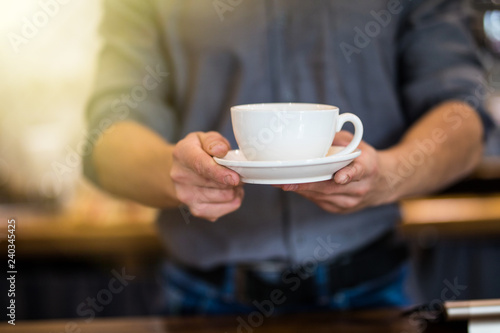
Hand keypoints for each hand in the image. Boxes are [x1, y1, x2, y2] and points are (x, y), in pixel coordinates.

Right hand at [170, 131, 243, 220]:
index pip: (201, 166)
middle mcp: (181, 177)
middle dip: (234, 178)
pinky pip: (224, 210)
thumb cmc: (197, 152)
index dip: (220, 173)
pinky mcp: (196, 210)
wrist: (181, 171)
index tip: (235, 178)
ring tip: (232, 180)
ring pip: (225, 197)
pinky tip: (229, 191)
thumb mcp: (203, 138)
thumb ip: (213, 141)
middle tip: (237, 172)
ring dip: (234, 189)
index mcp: (182, 154)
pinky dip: (232, 201)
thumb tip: (221, 150)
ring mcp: (187, 196)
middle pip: (217, 184)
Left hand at [276, 131, 395, 213]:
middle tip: (286, 182)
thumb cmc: (364, 159)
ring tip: (283, 183)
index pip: (358, 172)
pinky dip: (307, 194)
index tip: (339, 178)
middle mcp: (360, 188)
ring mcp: (351, 202)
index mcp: (367, 168)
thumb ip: (338, 138)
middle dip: (307, 185)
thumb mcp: (357, 143)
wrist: (383, 183)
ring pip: (322, 196)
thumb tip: (315, 130)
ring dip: (302, 190)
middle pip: (331, 188)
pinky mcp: (341, 210)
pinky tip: (296, 187)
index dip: (348, 175)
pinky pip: (320, 201)